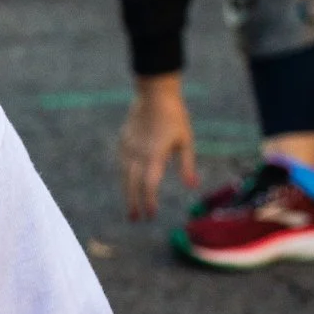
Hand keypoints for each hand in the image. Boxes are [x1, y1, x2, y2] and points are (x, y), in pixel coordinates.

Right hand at [118, 72, 196, 220]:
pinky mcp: (123, 142)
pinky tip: (128, 184)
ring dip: (127, 193)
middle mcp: (138, 154)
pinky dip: (124, 177)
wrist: (153, 94)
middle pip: (133, 184)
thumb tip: (192, 186)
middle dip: (134, 203)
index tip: (151, 215)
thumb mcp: (186, 141)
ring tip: (130, 207)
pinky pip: (122, 164)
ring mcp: (128, 148)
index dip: (149, 201)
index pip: (149, 184)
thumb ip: (187, 165)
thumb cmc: (175, 117)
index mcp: (155, 155)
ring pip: (124, 176)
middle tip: (135, 219)